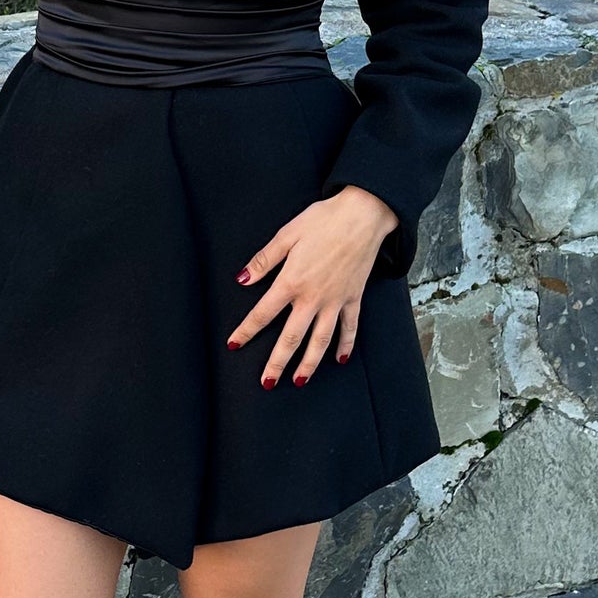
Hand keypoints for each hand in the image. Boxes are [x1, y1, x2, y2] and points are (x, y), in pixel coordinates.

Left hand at [227, 187, 398, 388]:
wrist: (363, 214)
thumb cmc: (323, 220)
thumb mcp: (287, 234)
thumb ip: (264, 260)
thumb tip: (242, 279)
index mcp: (291, 281)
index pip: (263, 313)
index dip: (247, 330)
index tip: (234, 344)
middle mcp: (313, 298)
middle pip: (291, 338)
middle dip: (277, 363)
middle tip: (267, 383)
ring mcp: (336, 301)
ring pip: (320, 340)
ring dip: (309, 363)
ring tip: (299, 382)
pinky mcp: (354, 298)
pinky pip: (350, 328)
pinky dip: (345, 345)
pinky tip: (339, 360)